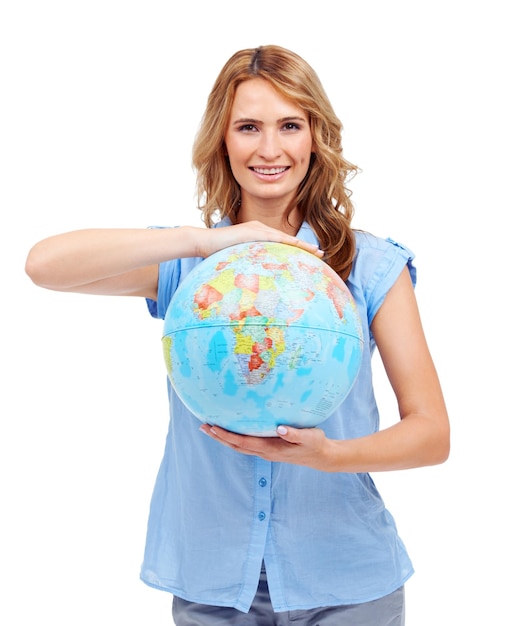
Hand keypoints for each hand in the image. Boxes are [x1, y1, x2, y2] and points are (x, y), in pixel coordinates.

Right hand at [195, 221, 323, 258]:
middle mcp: (260, 230)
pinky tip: (297, 245)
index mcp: (258, 237)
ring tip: (315, 252)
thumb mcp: (236, 261)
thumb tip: (254, 285)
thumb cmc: (216, 255)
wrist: (202, 242)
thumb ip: (247, 268)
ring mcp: (256, 229)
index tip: (311, 258)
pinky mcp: (251, 231)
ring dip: (300, 244)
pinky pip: (272, 237)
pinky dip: (286, 241)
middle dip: (304, 247)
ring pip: (284, 238)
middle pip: (287, 240)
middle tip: (321, 255)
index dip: (297, 250)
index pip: (281, 244)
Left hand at [199, 423, 337, 471]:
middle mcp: (265, 452)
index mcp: (271, 449)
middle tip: (203, 426)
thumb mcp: (309, 437)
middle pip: (236, 446)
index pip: (243, 442)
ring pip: (239, 447)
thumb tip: (279, 429)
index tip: (213, 428)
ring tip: (210, 428)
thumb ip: (295, 434)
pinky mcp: (268, 449)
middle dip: (219, 437)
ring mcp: (266, 452)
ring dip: (224, 439)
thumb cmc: (315, 444)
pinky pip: (246, 445)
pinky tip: (230, 431)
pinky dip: (234, 439)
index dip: (227, 436)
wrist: (320, 456)